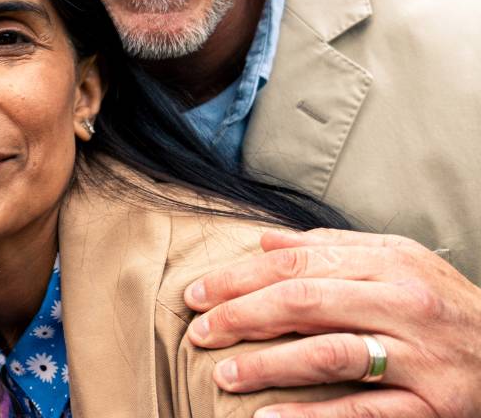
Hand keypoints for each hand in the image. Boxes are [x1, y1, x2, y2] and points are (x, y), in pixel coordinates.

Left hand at [184, 228, 480, 416]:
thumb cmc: (445, 305)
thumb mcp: (401, 262)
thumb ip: (333, 249)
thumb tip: (264, 241)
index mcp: (391, 264)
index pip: (297, 264)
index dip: (238, 278)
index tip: (196, 294)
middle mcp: (405, 304)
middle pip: (305, 302)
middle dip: (241, 316)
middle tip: (199, 332)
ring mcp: (420, 357)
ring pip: (330, 354)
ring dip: (268, 365)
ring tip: (224, 375)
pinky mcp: (432, 405)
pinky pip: (364, 412)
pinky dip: (312, 417)